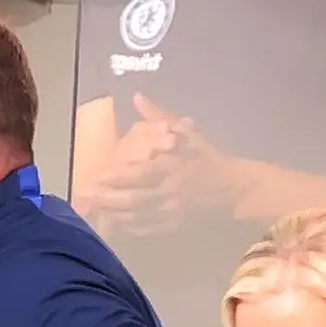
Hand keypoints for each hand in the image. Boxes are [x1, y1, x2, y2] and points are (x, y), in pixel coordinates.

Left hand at [95, 95, 240, 235]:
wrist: (237, 190)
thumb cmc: (210, 159)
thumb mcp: (189, 135)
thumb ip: (160, 117)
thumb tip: (137, 97)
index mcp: (175, 167)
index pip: (143, 173)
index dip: (120, 176)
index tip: (101, 174)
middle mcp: (173, 191)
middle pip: (135, 198)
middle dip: (110, 198)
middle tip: (88, 194)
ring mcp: (175, 212)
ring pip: (139, 216)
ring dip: (115, 213)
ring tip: (96, 208)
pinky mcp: (177, 226)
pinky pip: (149, 230)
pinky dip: (131, 228)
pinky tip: (118, 223)